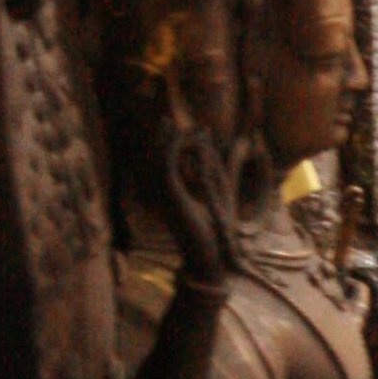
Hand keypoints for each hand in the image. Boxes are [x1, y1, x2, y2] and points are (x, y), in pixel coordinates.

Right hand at [156, 115, 237, 288]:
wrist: (214, 258)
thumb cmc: (218, 232)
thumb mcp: (220, 194)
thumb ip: (218, 172)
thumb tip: (223, 154)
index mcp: (174, 196)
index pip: (166, 167)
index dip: (173, 147)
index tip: (190, 132)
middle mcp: (165, 196)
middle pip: (154, 161)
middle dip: (161, 140)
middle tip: (168, 121)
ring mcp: (166, 197)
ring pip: (157, 161)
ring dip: (166, 141)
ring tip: (174, 123)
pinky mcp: (172, 197)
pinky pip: (167, 167)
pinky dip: (173, 150)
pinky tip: (183, 137)